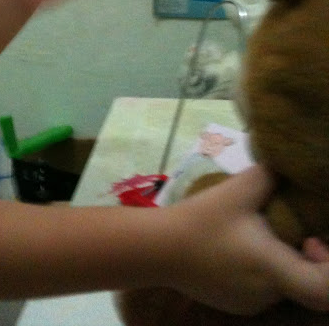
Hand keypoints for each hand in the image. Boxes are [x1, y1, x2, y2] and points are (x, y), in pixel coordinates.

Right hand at [172, 165, 328, 314]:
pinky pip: (262, 288)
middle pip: (304, 283)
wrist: (158, 248)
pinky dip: (262, 269)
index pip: (325, 289)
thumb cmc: (200, 220)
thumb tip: (286, 166)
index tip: (313, 240)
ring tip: (256, 231)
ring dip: (280, 260)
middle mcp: (267, 294)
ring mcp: (250, 304)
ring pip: (282, 285)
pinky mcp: (234, 303)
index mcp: (273, 269)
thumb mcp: (237, 189)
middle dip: (303, 255)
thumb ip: (269, 175)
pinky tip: (237, 245)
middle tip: (284, 226)